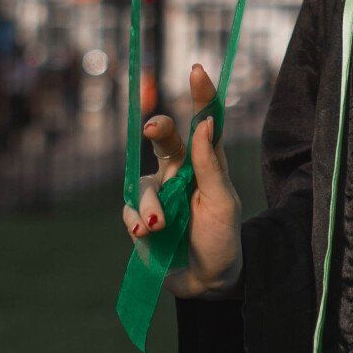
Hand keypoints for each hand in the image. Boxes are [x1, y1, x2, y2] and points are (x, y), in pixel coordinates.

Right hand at [119, 62, 242, 294]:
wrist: (207, 282)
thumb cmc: (222, 238)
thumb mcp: (223, 203)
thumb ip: (210, 165)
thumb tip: (205, 124)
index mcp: (207, 164)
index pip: (204, 123)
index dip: (201, 96)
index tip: (197, 70)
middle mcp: (181, 173)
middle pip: (165, 139)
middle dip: (158, 128)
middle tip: (153, 127)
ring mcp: (159, 194)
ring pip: (144, 182)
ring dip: (150, 204)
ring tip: (159, 226)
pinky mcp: (141, 217)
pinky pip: (130, 209)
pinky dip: (137, 220)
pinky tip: (147, 234)